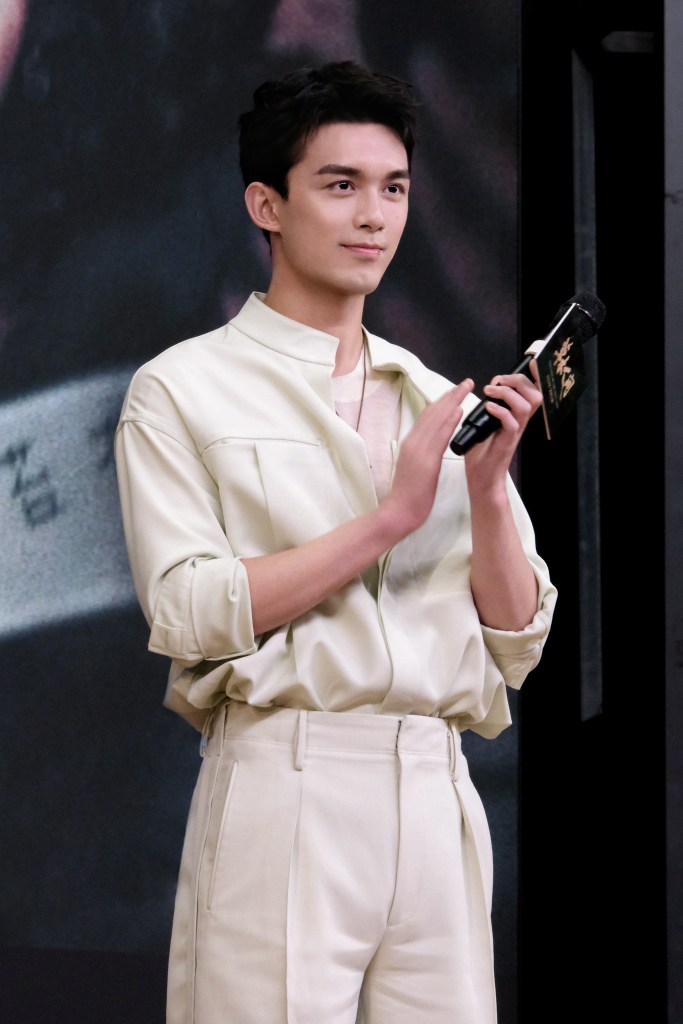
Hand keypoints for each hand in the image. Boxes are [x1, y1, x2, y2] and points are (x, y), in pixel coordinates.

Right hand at [381, 378, 473, 533]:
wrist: (399, 511)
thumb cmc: (408, 494)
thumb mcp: (415, 467)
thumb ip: (424, 452)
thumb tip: (433, 442)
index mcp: (411, 443)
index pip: (428, 416)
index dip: (443, 401)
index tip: (456, 391)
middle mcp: (413, 441)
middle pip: (433, 412)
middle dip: (450, 395)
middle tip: (466, 382)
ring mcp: (418, 449)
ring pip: (436, 419)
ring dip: (452, 401)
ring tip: (466, 388)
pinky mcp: (426, 460)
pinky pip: (439, 435)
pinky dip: (449, 421)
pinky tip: (459, 410)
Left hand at [464, 361, 542, 483]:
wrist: (481, 480)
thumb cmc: (481, 453)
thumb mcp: (484, 424)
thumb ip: (488, 408)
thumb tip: (486, 391)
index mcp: (515, 416)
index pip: (533, 392)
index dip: (534, 376)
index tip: (529, 363)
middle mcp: (519, 422)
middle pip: (535, 394)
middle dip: (518, 381)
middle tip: (499, 382)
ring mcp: (515, 432)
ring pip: (526, 405)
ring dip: (508, 393)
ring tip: (491, 393)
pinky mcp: (507, 442)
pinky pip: (512, 422)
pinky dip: (500, 411)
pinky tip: (488, 408)